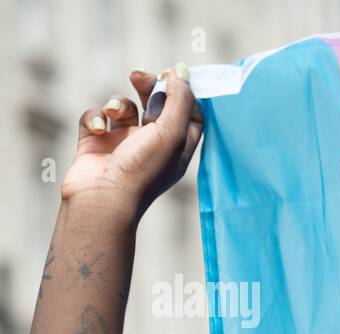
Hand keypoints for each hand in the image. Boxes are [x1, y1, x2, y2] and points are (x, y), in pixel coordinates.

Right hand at [61, 64, 203, 220]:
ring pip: (123, 108)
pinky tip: (97, 130)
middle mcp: (153, 145)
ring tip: (115, 113)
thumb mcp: (171, 132)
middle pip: (156, 105)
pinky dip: (94, 117)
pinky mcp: (96, 143)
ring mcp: (123, 143)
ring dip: (118, 103)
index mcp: (178, 147)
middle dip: (148, 86)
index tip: (173, 75)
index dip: (183, 93)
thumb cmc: (143, 169)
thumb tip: (180, 72)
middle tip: (139, 76)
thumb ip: (179, 101)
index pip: (189, 114)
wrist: (102, 199)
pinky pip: (95, 117)